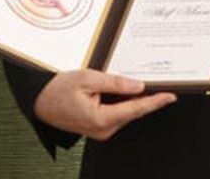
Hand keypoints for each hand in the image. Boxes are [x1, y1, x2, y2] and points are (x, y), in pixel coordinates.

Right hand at [33, 69, 176, 140]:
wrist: (39, 101)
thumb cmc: (58, 89)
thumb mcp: (88, 78)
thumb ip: (115, 82)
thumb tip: (138, 86)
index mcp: (101, 118)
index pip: (136, 109)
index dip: (155, 102)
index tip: (170, 96)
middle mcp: (103, 129)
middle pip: (133, 111)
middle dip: (145, 97)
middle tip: (158, 82)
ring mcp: (101, 130)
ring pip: (125, 112)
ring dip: (132, 99)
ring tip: (136, 83)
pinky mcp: (98, 127)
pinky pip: (116, 114)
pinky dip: (122, 103)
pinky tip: (123, 91)